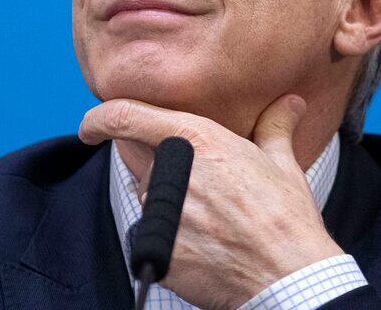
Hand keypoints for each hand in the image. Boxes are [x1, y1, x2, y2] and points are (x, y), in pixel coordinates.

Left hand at [78, 94, 344, 309]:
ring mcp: (159, 216)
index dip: (99, 118)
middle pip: (141, 162)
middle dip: (160, 169)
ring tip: (212, 221)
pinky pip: (152, 239)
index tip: (91, 126)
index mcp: (195, 140)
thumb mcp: (282, 164)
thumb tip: (289, 102)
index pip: (125, 118)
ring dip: (169, 205)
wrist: (287, 277)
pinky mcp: (155, 252)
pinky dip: (171, 240)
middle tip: (196, 186)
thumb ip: (274, 127)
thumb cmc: (286, 219)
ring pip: (149, 201)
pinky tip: (205, 247)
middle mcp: (169, 174)